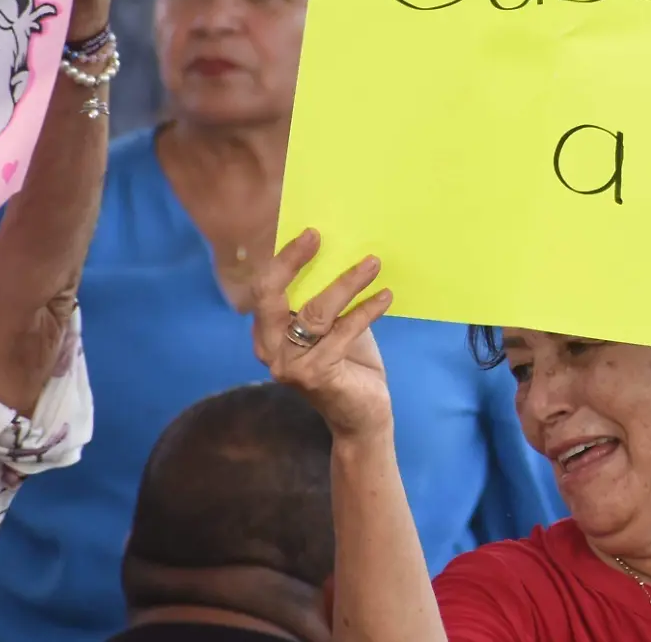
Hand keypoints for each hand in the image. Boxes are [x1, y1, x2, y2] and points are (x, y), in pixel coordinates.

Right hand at [251, 229, 396, 440]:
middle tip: (319, 236)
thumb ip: (324, 300)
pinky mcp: (316, 375)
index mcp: (266, 334)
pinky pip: (344, 331)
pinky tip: (386, 297)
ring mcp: (290, 365)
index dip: (283, 259)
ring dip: (347, 283)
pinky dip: (367, 310)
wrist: (362, 417)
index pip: (264, 290)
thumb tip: (344, 252)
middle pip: (271, 297)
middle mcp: (269, 349)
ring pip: (315, 312)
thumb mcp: (333, 328)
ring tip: (373, 263)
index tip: (310, 233)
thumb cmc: (348, 366)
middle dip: (292, 262)